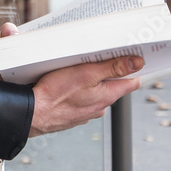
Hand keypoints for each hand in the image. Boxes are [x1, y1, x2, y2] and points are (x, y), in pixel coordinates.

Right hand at [28, 56, 142, 136]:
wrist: (33, 113)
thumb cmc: (56, 93)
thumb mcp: (87, 73)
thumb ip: (113, 68)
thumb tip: (137, 63)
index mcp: (107, 96)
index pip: (132, 81)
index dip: (133, 68)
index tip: (129, 56)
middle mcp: (100, 106)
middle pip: (113, 85)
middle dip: (108, 71)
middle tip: (96, 57)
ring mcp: (87, 112)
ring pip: (96, 92)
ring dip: (91, 81)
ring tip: (77, 69)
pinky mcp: (73, 114)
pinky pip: (82, 98)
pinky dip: (78, 90)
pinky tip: (66, 84)